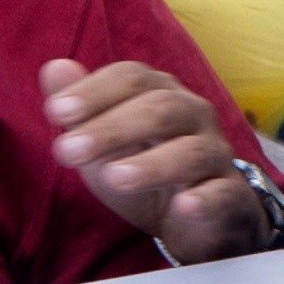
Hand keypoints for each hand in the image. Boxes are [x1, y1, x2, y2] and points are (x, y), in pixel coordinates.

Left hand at [43, 56, 270, 261]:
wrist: (196, 216)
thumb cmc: (145, 166)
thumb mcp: (104, 140)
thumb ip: (81, 107)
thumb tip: (54, 68)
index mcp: (162, 93)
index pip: (132, 77)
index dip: (94, 91)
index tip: (55, 112)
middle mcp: (193, 115)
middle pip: (160, 109)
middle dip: (111, 128)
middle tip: (66, 151)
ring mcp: (215, 155)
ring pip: (191, 152)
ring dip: (152, 164)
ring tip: (113, 178)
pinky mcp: (230, 195)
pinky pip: (221, 193)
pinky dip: (203, 199)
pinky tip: (183, 207)